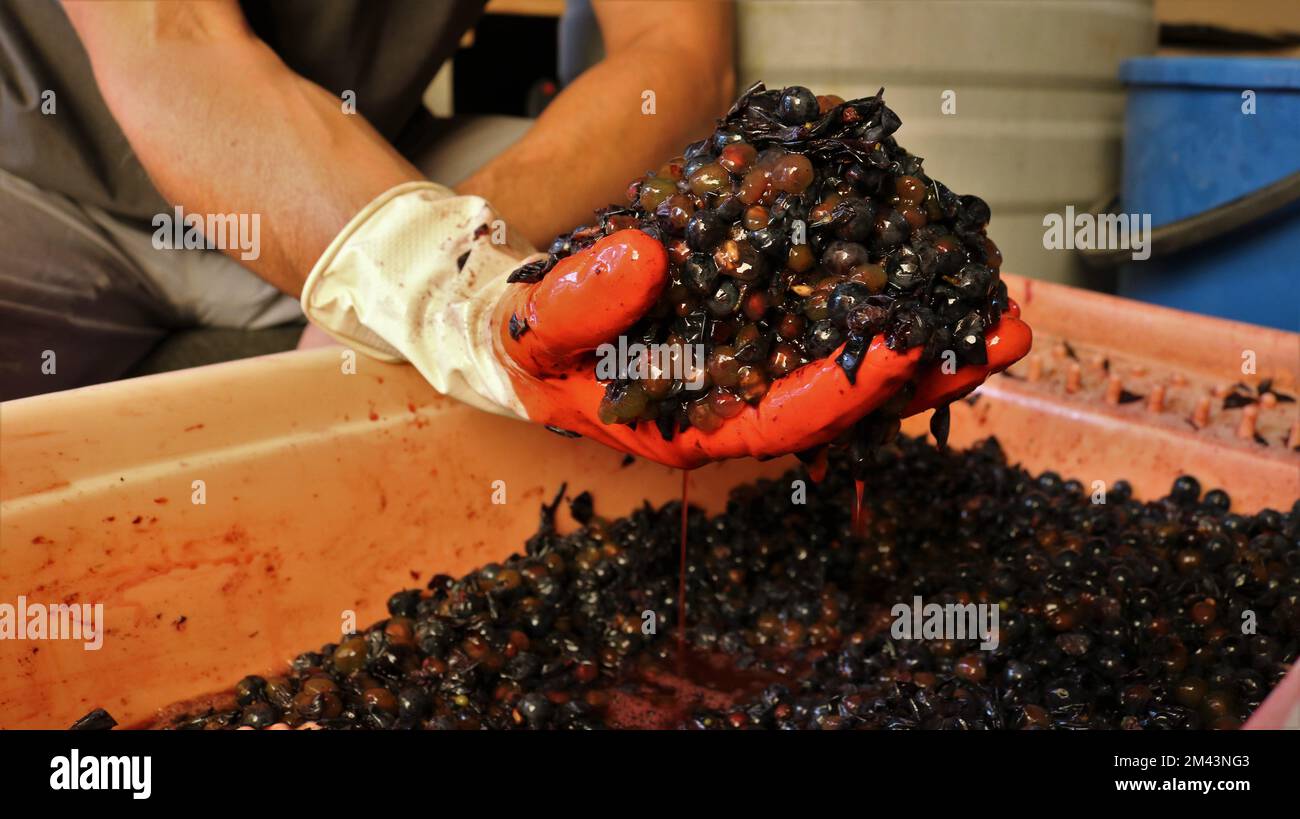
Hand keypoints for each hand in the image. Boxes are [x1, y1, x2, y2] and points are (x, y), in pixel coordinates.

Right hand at [497, 231, 1029, 467]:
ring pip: (855, 367)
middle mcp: (741, 407)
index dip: (845, 388)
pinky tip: (935, 278)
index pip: (783, 416)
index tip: (907, 349)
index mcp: (694, 427)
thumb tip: (645, 259)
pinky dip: (884, 305)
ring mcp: (760, 372)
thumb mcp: (535, 329)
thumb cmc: (532, 346)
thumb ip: (578, 303)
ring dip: (928, 342)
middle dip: (924, 371)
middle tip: (1003, 335)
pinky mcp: (766, 336)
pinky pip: (836, 327)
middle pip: (846, 400)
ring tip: (1000, 311)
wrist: (529, 331)